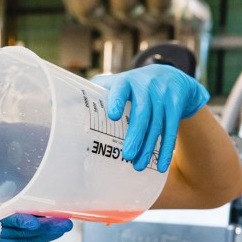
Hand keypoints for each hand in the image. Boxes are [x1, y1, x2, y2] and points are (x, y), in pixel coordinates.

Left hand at [91, 64, 209, 171]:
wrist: (170, 76)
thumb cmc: (134, 86)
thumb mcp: (118, 83)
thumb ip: (97, 92)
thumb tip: (65, 104)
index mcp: (127, 82)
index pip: (122, 90)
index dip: (118, 101)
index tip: (113, 116)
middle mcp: (146, 86)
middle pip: (142, 113)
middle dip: (135, 135)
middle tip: (127, 156)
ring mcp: (163, 95)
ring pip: (156, 124)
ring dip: (148, 147)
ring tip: (138, 166)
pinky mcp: (176, 105)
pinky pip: (171, 130)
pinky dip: (165, 149)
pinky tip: (160, 165)